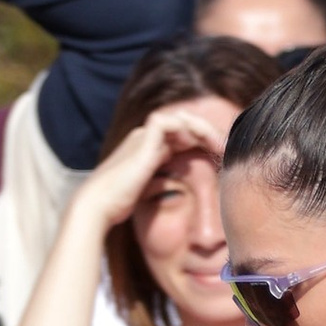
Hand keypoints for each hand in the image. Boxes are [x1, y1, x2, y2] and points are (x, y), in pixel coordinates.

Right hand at [83, 100, 222, 231]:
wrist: (99, 205)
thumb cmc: (118, 206)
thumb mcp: (147, 193)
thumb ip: (163, 185)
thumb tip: (182, 196)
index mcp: (147, 150)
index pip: (180, 137)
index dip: (201, 144)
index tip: (220, 158)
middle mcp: (146, 138)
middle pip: (184, 125)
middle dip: (206, 134)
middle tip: (226, 149)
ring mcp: (144, 136)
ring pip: (181, 119)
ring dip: (203, 130)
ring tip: (221, 146)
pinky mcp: (144, 139)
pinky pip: (172, 121)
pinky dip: (191, 129)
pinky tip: (206, 144)